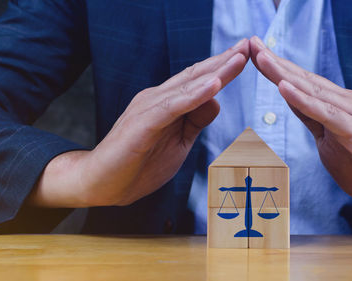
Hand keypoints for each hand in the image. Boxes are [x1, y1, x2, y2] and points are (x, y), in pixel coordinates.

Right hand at [29, 39, 249, 207]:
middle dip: (224, 60)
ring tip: (239, 58)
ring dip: (215, 72)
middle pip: (196, 76)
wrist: (102, 184)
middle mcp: (158, 98)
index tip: (246, 55)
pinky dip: (195, 95)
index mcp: (167, 102)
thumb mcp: (179, 142)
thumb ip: (195, 120)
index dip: (222, 67)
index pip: (198, 80)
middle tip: (249, 45)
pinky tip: (214, 85)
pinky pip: (173, 106)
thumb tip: (216, 100)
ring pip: (188, 86)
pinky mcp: (143, 123)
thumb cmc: (139, 164)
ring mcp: (149, 108)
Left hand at [250, 36, 351, 211]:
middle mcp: (346, 102)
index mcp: (336, 104)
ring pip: (313, 91)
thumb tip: (291, 98)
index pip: (301, 83)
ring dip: (285, 75)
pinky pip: (327, 115)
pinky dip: (305, 101)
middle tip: (251, 43)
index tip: (253, 52)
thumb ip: (312, 118)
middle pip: (304, 80)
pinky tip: (285, 88)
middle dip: (275, 62)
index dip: (277, 68)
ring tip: (262, 58)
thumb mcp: (328, 139)